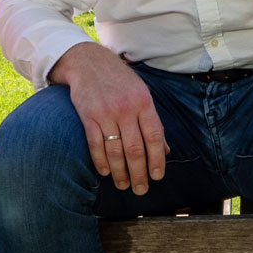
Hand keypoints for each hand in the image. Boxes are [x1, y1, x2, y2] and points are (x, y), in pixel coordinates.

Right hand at [49, 42, 166, 194]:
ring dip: (120, 172)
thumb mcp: (142, 95)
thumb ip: (152, 122)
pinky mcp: (87, 116)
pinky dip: (100, 162)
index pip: (154, 137)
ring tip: (123, 185)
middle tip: (141, 189)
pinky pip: (95, 144)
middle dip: (139, 173)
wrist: (88, 62)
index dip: (157, 160)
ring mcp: (105, 113)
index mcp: (143, 103)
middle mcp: (126, 108)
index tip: (157, 177)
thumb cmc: (119, 81)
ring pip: (115, 151)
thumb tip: (165, 151)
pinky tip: (106, 172)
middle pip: (135, 149)